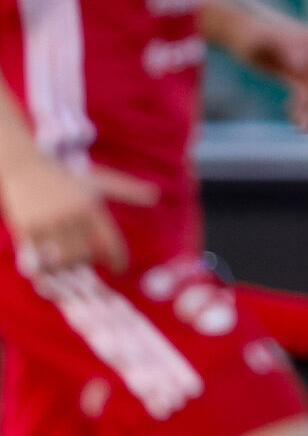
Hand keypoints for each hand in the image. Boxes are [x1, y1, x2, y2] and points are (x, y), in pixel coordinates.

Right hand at [0, 155, 156, 275]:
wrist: (24, 165)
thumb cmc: (66, 177)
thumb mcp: (98, 180)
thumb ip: (126, 190)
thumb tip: (155, 195)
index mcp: (91, 205)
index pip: (110, 241)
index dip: (117, 260)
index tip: (120, 270)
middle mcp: (71, 213)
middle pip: (85, 254)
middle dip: (87, 262)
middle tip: (86, 264)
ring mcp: (48, 220)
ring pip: (63, 258)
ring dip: (67, 265)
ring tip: (68, 264)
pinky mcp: (26, 225)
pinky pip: (38, 255)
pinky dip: (44, 263)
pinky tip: (47, 262)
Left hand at [234, 12, 307, 129]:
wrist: (235, 28)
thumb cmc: (248, 29)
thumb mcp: (265, 36)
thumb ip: (286, 45)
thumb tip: (304, 62)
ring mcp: (307, 66)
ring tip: (302, 129)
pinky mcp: (295, 76)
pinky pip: (305, 96)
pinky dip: (302, 109)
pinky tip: (294, 121)